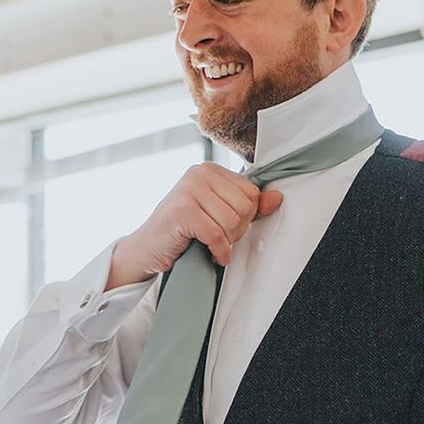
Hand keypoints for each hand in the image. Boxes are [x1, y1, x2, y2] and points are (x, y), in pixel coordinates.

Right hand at [106, 163, 282, 288]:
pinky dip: (218, 251)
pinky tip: (211, 254)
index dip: (247, 216)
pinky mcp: (182, 211)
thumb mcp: (218, 214)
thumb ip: (248, 205)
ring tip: (214, 245)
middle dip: (237, 230)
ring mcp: (188, 190)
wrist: (147, 249)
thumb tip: (276, 198)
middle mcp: (199, 174)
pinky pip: (217, 234)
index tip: (230, 227)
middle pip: (245, 206)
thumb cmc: (181, 230)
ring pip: (232, 221)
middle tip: (221, 239)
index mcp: (210, 170)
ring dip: (227, 242)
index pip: (252, 191)